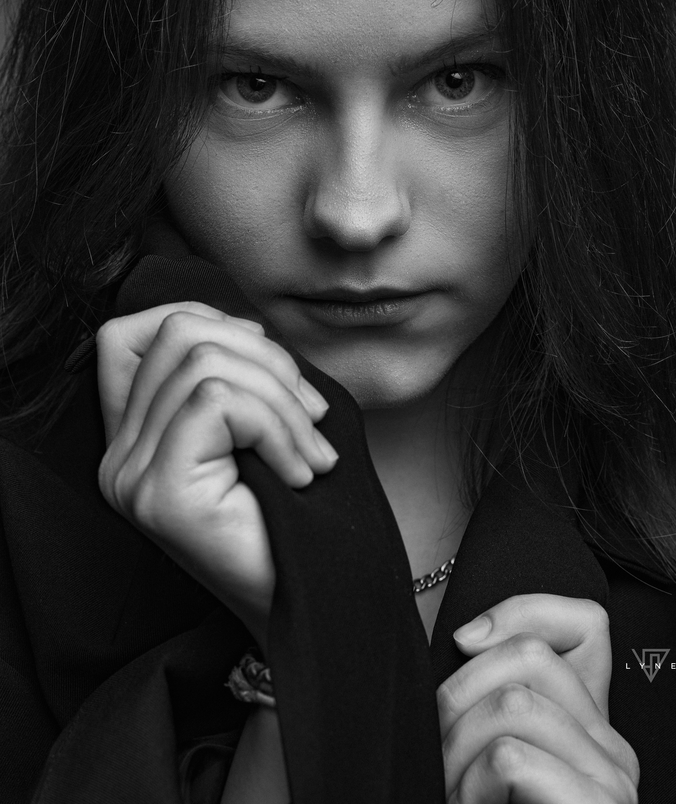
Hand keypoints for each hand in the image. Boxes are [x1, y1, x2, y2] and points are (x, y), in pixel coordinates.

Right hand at [96, 301, 335, 648]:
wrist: (313, 604)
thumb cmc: (296, 516)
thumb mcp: (262, 427)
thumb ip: (234, 374)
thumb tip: (248, 323)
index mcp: (135, 437)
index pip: (125, 333)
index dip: (198, 317)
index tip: (264, 357)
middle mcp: (118, 456)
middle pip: (181, 334)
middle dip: (268, 358)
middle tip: (313, 418)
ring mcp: (129, 475)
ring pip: (205, 364)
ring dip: (284, 400)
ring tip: (313, 454)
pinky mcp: (158, 492)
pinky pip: (219, 402)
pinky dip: (278, 427)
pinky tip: (300, 473)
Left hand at [438, 594, 638, 802]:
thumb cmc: (489, 803)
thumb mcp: (483, 738)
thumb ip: (493, 684)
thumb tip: (469, 636)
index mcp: (595, 722)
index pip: (583, 620)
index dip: (512, 614)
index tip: (462, 644)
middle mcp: (614, 745)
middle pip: (531, 654)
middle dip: (461, 692)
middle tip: (439, 742)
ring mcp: (612, 778)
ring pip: (512, 703)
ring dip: (457, 746)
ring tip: (449, 784)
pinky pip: (509, 756)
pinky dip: (469, 782)